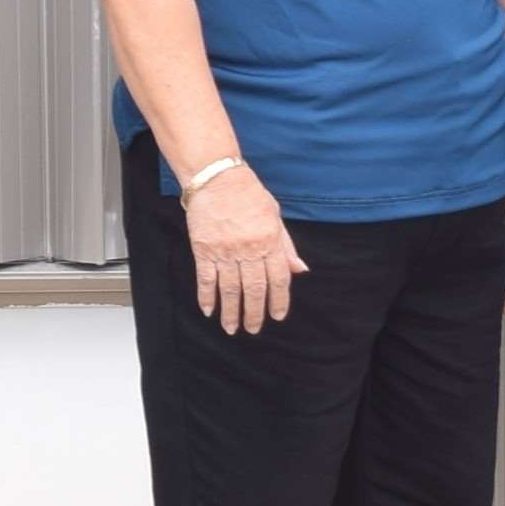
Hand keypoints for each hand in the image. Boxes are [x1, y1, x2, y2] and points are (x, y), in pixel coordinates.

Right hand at [187, 160, 307, 335]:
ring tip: (231, 328)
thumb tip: (300, 270)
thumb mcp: (274, 215)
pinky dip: (207, 297)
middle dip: (254, 313)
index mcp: (270, 240)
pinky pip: (206, 279)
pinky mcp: (204, 248)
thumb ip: (286, 245)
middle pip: (254, 289)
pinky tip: (209, 310)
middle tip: (253, 329)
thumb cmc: (248, 193)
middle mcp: (249, 248)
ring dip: (231, 312)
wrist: (217, 176)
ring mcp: (225, 250)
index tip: (276, 316)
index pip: (278, 278)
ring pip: (230, 289)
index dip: (279, 301)